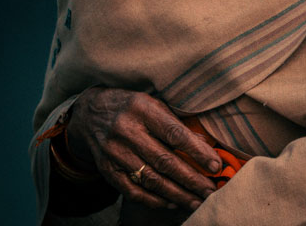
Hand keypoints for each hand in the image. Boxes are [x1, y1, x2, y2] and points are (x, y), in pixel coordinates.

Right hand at [65, 87, 221, 211]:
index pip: (174, 133)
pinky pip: (134, 191)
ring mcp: (114, 152)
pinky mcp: (107, 170)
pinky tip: (172, 202)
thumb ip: (175, 122)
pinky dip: (155, 200)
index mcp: (141, 108)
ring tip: (197, 200)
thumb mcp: (151, 103)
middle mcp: (126, 130)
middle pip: (164, 161)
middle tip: (210, 190)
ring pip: (151, 179)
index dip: (197, 151)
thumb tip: (204, 146)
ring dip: (177, 193)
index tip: (215, 165)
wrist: (90, 113)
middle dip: (191, 179)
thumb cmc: (130, 106)